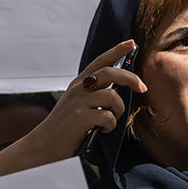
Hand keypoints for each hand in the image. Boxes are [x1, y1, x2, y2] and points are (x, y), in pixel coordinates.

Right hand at [23, 39, 144, 160]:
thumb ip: (93, 94)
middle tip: (142, 88)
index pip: (100, 61)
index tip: (132, 43)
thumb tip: (118, 91)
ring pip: (112, 97)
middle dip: (130, 78)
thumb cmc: (65, 127)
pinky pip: (108, 117)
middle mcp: (78, 89)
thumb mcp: (77, 104)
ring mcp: (79, 102)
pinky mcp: (81, 117)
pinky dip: (109, 126)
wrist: (45, 145)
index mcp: (78, 84)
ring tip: (110, 121)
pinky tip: (101, 131)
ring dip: (117, 111)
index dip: (117, 51)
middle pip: (110, 73)